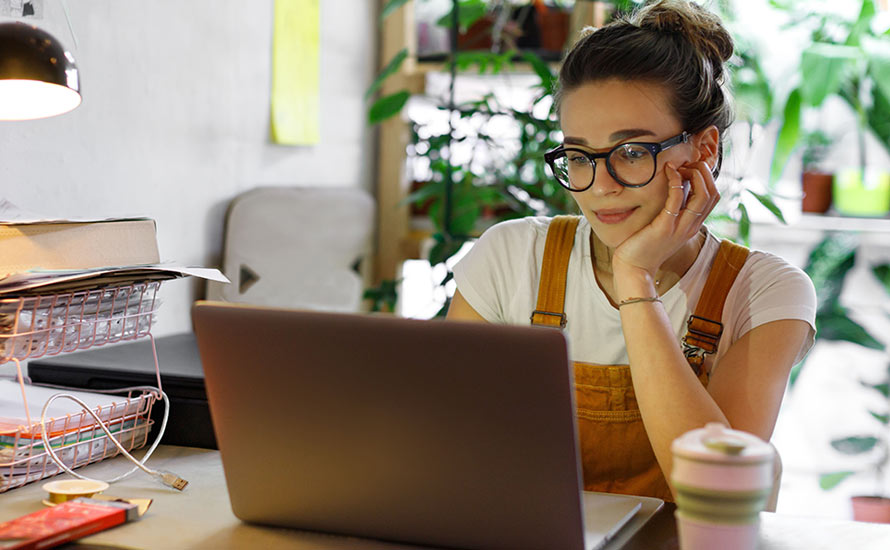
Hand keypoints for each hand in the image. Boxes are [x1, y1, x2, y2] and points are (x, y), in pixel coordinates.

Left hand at [611, 161, 718, 286]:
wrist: (634, 269)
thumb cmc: (645, 246)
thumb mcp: (665, 227)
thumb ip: (673, 211)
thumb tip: (675, 188)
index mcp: (692, 225)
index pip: (713, 197)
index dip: (707, 178)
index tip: (690, 168)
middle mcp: (690, 226)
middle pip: (713, 193)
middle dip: (704, 173)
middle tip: (687, 164)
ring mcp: (680, 227)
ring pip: (703, 196)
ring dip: (695, 175)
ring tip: (680, 166)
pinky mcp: (665, 227)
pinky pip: (677, 199)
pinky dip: (676, 181)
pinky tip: (668, 171)